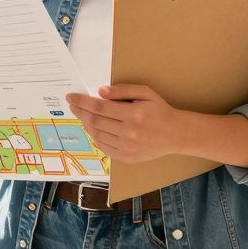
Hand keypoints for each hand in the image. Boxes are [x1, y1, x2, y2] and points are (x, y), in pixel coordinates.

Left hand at [67, 84, 186, 164]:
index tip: (71, 97)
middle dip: (80, 112)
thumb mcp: (145, 93)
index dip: (82, 102)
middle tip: (72, 105)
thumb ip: (123, 90)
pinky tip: (93, 129)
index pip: (99, 107)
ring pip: (97, 135)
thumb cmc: (159, 110)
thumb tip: (101, 92)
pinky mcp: (127, 158)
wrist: (176, 134)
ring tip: (82, 116)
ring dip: (86, 124)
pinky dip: (95, 138)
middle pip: (95, 121)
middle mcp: (129, 132)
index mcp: (133, 114)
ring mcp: (127, 147)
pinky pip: (104, 148)